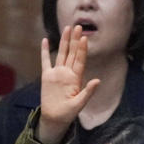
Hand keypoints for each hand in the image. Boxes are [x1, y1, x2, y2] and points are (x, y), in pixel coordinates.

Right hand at [36, 25, 97, 143]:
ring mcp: (57, 73)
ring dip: (64, 41)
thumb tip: (97, 81)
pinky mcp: (47, 76)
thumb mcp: (80, 104)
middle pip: (72, 53)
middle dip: (75, 40)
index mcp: (76, 78)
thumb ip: (88, 92)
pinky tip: (45, 40)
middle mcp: (67, 73)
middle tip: (79, 26)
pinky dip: (45, 51)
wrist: (55, 118)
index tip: (84, 38)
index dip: (82, 49)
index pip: (80, 60)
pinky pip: (45, 61)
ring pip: (61, 53)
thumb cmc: (69, 113)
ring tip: (67, 28)